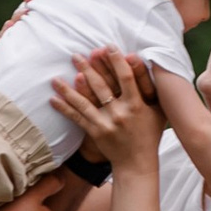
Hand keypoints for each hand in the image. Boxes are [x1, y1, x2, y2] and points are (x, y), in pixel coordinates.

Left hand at [51, 43, 160, 172]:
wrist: (137, 163)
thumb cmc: (149, 133)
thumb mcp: (157, 111)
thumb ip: (152, 88)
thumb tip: (146, 63)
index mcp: (137, 104)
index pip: (125, 77)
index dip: (116, 61)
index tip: (107, 47)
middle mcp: (120, 113)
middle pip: (101, 86)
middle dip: (88, 68)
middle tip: (76, 55)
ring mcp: (106, 123)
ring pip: (84, 102)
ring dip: (68, 89)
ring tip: (56, 77)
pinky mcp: (96, 133)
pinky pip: (77, 118)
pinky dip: (64, 108)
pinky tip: (53, 99)